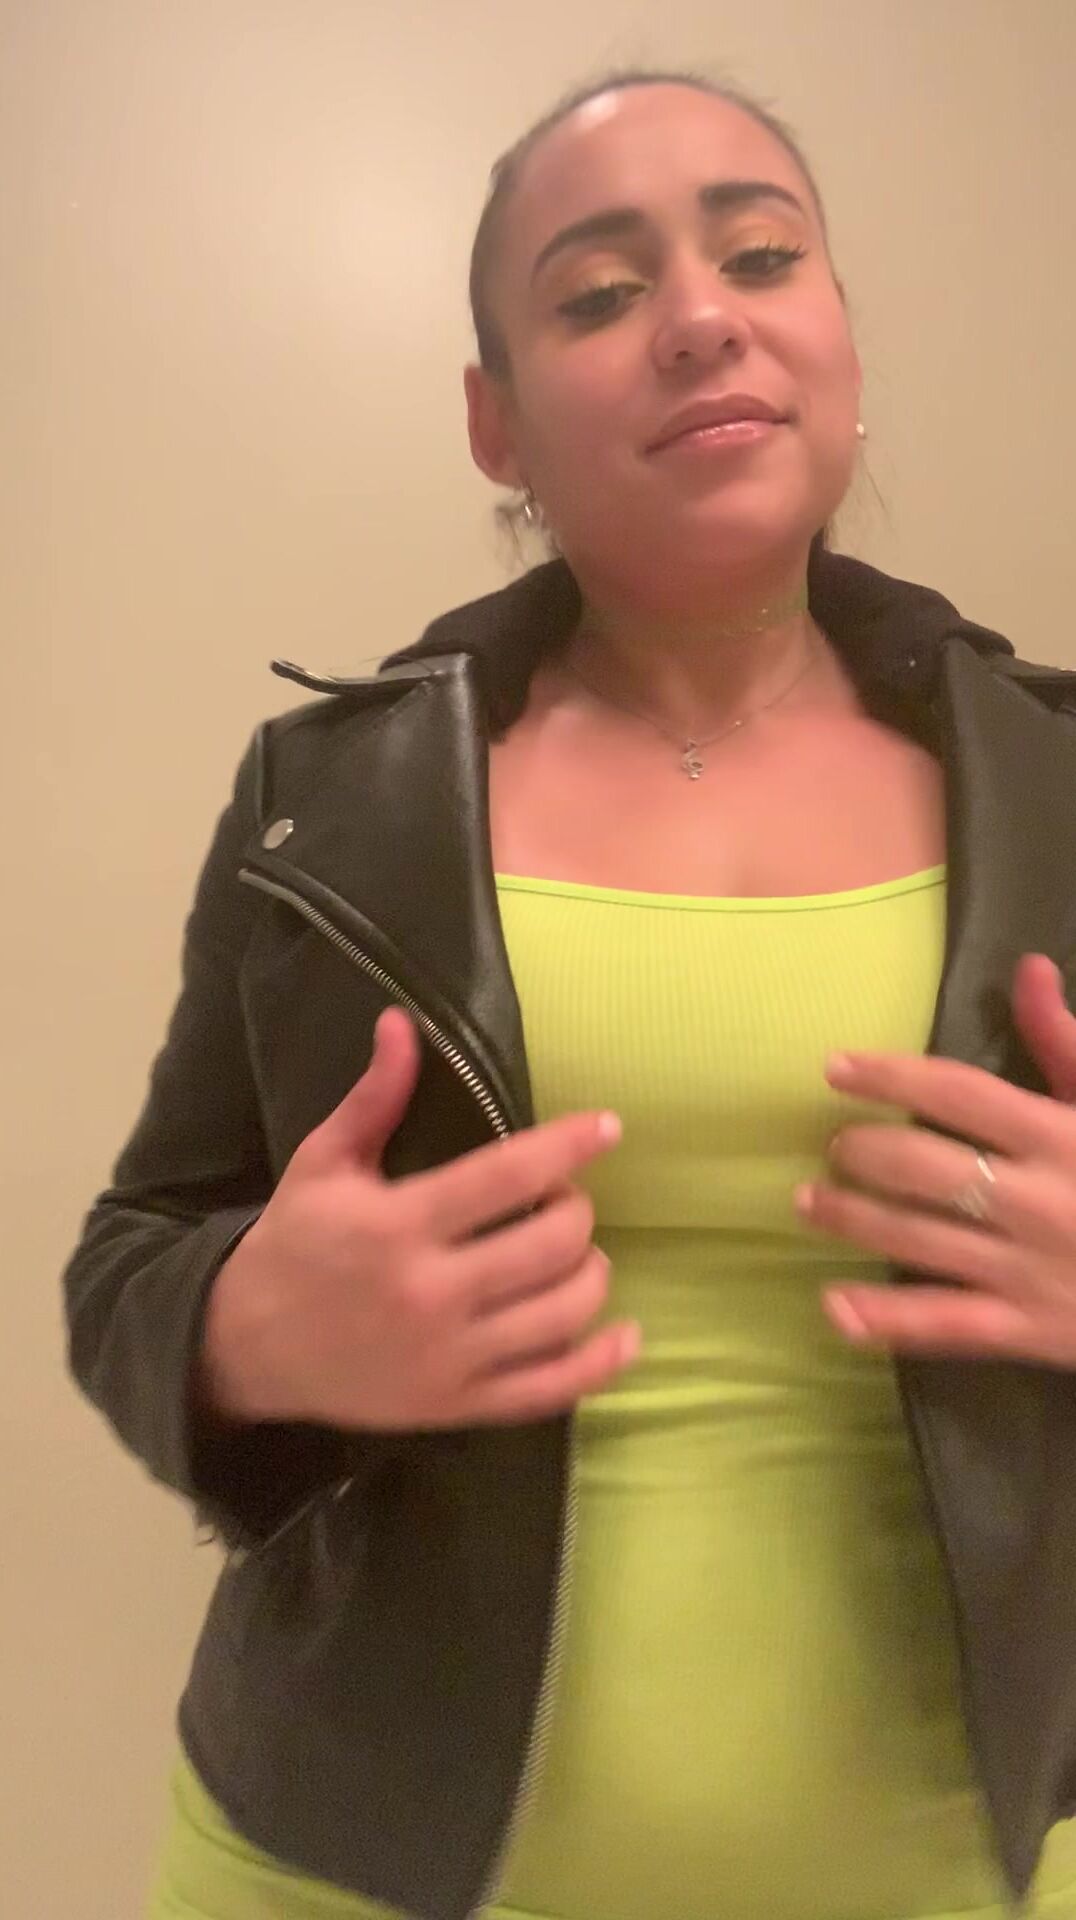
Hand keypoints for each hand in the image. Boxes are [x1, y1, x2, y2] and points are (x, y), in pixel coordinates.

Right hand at [203, 1007, 637, 1429]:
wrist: (244, 1348)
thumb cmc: (294, 1244)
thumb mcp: (322, 1163)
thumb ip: (373, 1097)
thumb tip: (402, 1023)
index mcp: (398, 1224)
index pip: (508, 1176)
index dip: (568, 1146)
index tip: (607, 1126)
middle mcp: (430, 1293)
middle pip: (551, 1243)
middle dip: (574, 1209)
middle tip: (559, 1199)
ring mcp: (449, 1357)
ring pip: (564, 1312)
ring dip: (591, 1272)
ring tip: (575, 1253)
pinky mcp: (458, 1405)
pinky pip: (551, 1389)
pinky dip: (601, 1362)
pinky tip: (623, 1333)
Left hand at [796, 953, 1075, 1365]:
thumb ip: (1066, 1043)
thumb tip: (1027, 970)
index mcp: (1061, 1136)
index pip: (959, 1093)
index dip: (891, 1076)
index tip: (836, 1067)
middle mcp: (1038, 1200)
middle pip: (925, 1168)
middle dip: (864, 1153)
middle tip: (832, 1145)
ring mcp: (1029, 1270)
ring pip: (921, 1241)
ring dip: (854, 1220)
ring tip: (808, 1203)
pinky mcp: (1031, 1332)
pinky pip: (946, 1326)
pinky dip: (885, 1320)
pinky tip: (833, 1307)